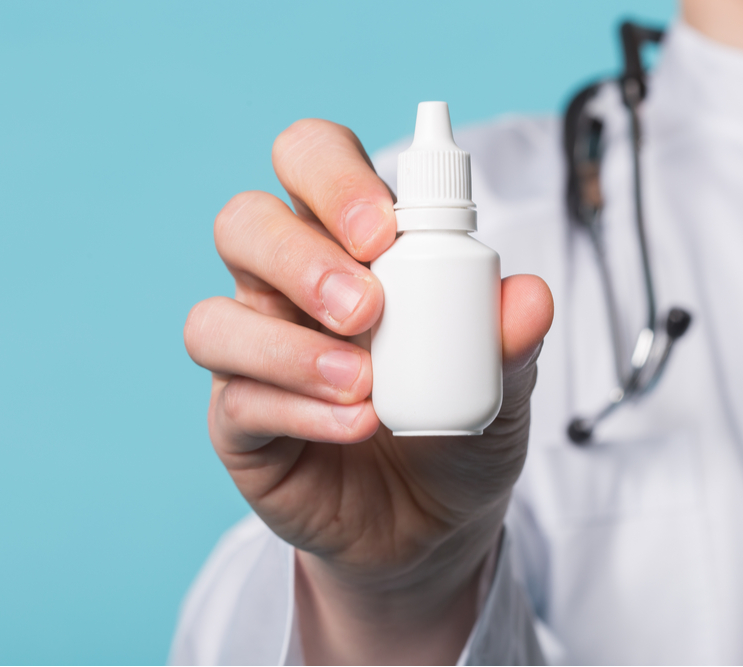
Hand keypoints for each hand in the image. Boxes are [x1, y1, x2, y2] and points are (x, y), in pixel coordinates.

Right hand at [184, 119, 552, 663]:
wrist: (434, 526)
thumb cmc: (459, 429)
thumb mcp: (503, 383)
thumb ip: (511, 337)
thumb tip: (528, 296)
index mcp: (348, 245)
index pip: (312, 163)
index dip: (334, 177)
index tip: (385, 229)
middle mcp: (286, 286)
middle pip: (244, 223)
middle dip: (300, 255)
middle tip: (367, 308)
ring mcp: (255, 354)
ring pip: (215, 318)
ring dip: (289, 346)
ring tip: (363, 382)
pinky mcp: (238, 424)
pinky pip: (237, 400)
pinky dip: (298, 410)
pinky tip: (356, 425)